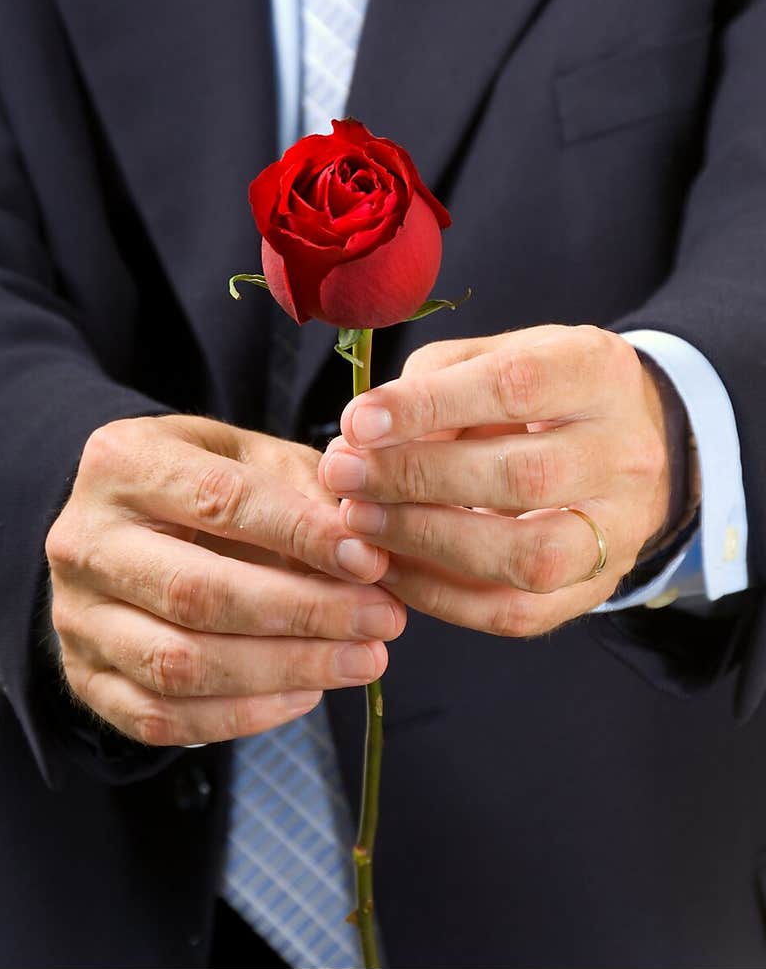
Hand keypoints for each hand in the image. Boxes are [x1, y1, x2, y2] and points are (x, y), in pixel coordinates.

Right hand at [47, 415, 401, 746]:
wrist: (120, 525)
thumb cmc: (203, 483)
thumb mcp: (248, 455)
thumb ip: (303, 487)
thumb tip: (365, 548)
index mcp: (120, 464)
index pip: (219, 501)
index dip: (301, 535)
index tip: (371, 559)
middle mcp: (82, 541)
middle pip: (197, 593)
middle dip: (304, 613)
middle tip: (383, 620)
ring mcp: (75, 617)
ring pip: (179, 665)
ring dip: (285, 670)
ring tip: (364, 660)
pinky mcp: (83, 678)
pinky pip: (162, 717)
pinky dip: (244, 715)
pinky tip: (307, 693)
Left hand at [318, 325, 674, 637]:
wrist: (620, 442)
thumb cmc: (536, 390)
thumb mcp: (494, 356)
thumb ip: (433, 383)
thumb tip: (364, 436)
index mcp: (598, 372)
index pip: (515, 387)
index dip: (429, 407)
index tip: (358, 423)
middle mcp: (625, 454)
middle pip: (523, 478)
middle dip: (416, 479)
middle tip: (343, 476)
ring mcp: (620, 530)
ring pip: (525, 556)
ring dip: (425, 543)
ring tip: (357, 521)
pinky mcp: (595, 588)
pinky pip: (514, 612)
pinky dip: (439, 596)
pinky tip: (388, 567)